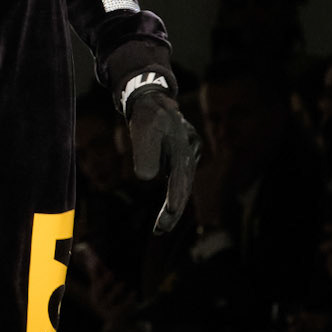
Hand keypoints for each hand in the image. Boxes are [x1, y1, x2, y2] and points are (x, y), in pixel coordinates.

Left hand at [126, 90, 200, 235]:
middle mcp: (190, 152)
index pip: (180, 176)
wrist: (153, 100)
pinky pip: (179, 181)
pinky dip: (173, 196)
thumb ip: (144, 153)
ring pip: (183, 185)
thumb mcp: (142, 130)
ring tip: (160, 228)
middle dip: (173, 210)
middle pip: (184, 185)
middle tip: (161, 230)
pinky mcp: (183, 159)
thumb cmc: (146, 115)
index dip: (176, 195)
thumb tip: (147, 178)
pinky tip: (166, 212)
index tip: (171, 212)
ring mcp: (189, 156)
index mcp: (182, 145)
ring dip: (173, 206)